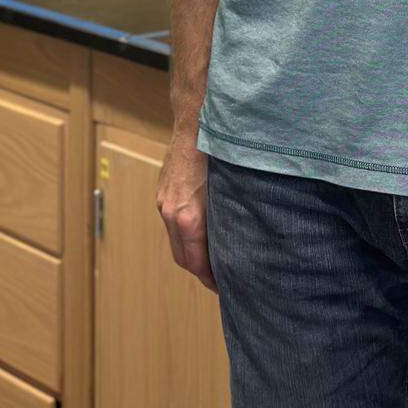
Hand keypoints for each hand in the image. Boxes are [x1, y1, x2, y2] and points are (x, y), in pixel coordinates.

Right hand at [157, 135, 217, 292]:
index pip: (195, 262)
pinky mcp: (163, 193)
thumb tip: (244, 240)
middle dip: (200, 271)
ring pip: (175, 242)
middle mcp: (170, 213)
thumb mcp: (229, 188)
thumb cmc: (217, 151)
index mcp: (187, 217)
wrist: (195, 121)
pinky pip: (171, 224)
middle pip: (182, 257)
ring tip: (212, 259)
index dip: (209, 278)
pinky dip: (184, 236)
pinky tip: (201, 232)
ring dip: (191, 253)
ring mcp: (164, 202)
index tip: (223, 287)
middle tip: (220, 279)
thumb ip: (231, 216)